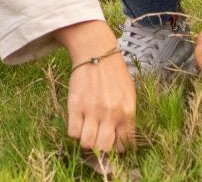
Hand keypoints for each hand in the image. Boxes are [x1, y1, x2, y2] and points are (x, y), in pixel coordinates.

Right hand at [56, 20, 135, 153]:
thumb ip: (126, 117)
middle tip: (98, 141)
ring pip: (87, 143)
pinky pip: (72, 132)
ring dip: (86, 142)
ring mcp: (92, 111)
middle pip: (104, 148)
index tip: (112, 144)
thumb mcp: (128, 95)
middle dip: (101, 149)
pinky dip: (74, 132)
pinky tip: (77, 124)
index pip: (124, 145)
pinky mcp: (75, 106)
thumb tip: (120, 138)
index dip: (117, 148)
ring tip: (87, 133)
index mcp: (127, 112)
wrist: (95, 52)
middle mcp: (111, 115)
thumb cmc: (114, 73)